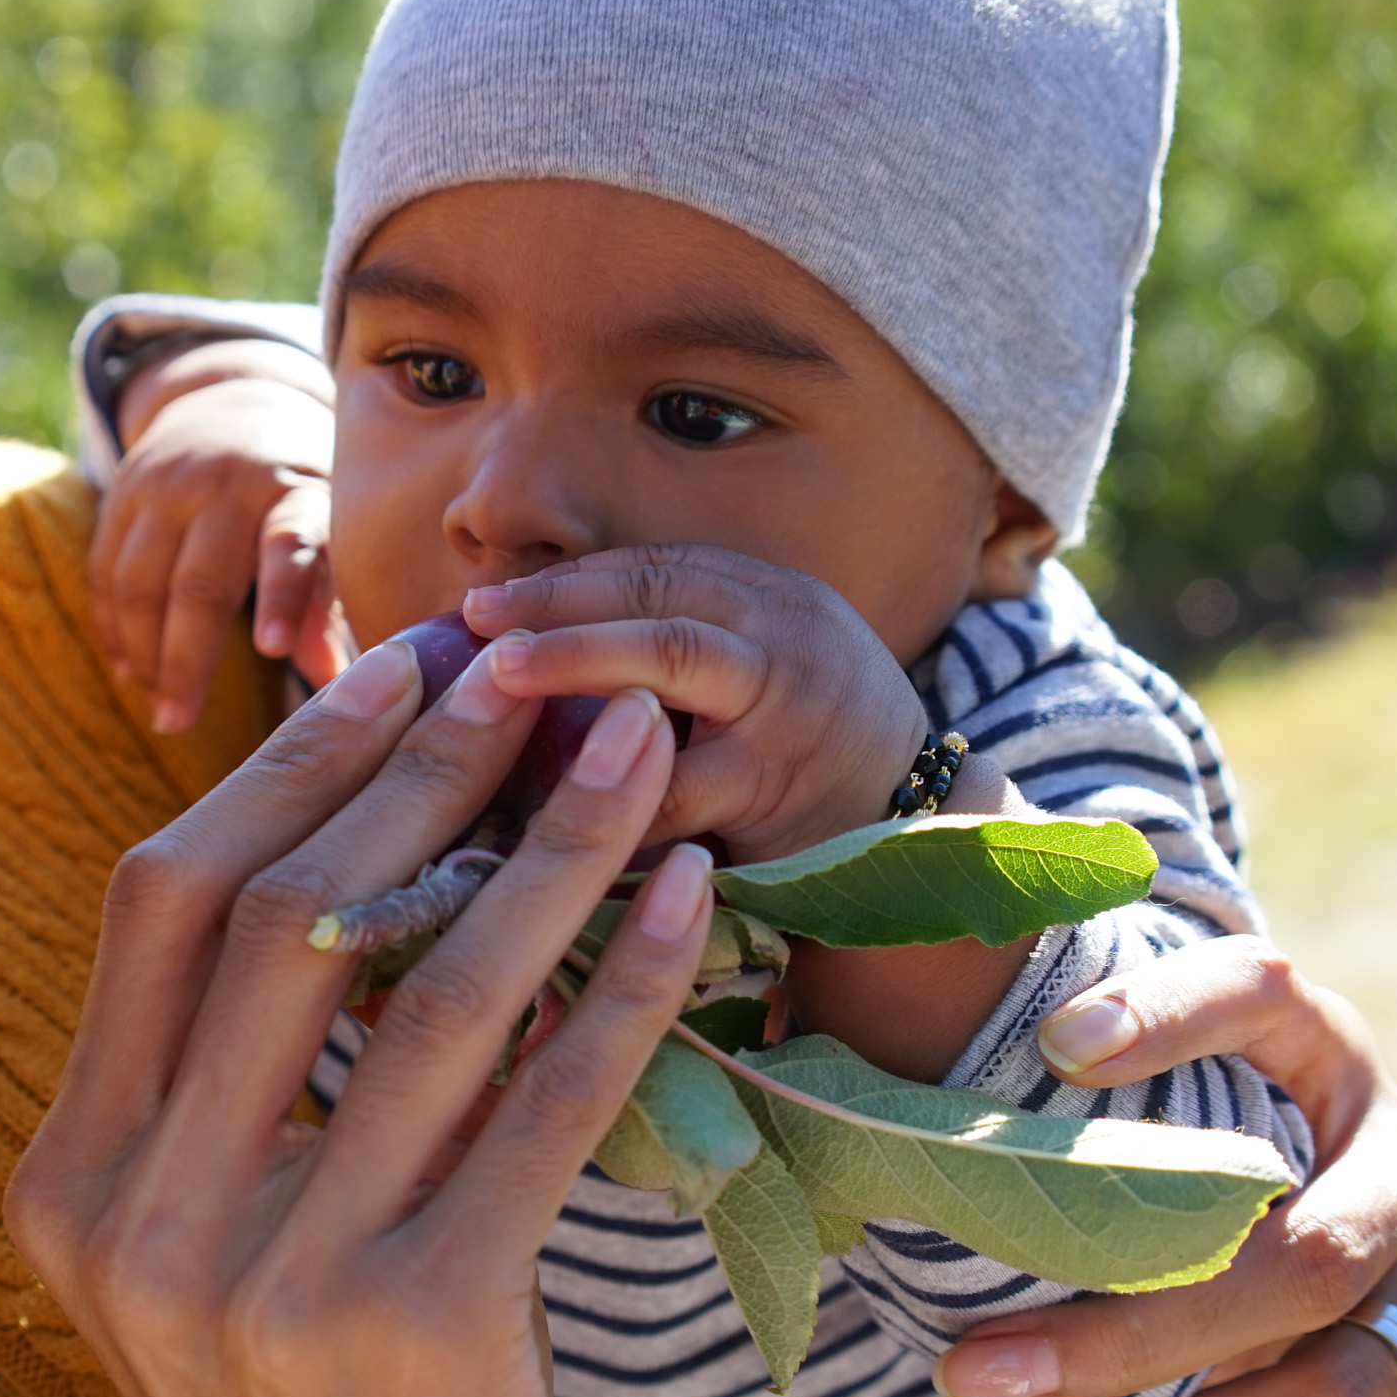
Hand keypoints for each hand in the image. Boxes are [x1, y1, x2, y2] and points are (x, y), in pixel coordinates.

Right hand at [8, 636, 714, 1396]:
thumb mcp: (227, 1272)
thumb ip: (237, 1099)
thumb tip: (357, 854)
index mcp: (69, 1187)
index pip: (158, 903)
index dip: (289, 768)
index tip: (400, 672)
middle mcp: (139, 1222)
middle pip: (275, 911)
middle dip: (417, 765)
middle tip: (528, 670)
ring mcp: (270, 1279)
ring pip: (422, 987)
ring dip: (545, 844)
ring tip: (633, 750)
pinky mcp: (422, 1328)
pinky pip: (543, 1100)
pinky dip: (628, 982)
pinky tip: (693, 901)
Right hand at [90, 338, 347, 736]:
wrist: (236, 400)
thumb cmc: (300, 491)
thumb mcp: (330, 532)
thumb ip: (326, 606)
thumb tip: (336, 687)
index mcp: (296, 492)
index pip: (290, 543)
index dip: (284, 597)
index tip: (275, 650)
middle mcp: (230, 482)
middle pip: (198, 582)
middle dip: (184, 661)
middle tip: (176, 722)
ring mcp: (168, 483)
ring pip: (139, 581)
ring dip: (142, 652)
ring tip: (156, 706)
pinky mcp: (122, 489)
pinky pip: (104, 568)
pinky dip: (111, 626)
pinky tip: (127, 669)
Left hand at [461, 544, 930, 862]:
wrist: (915, 825)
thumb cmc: (807, 746)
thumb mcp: (762, 666)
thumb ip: (679, 640)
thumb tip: (536, 628)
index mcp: (773, 598)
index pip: (656, 571)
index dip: (566, 582)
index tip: (486, 603)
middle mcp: (786, 638)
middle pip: (657, 608)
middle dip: (558, 616)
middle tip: (480, 635)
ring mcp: (785, 712)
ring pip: (667, 671)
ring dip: (573, 669)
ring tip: (499, 686)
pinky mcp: (775, 791)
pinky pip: (672, 792)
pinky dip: (605, 795)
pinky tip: (539, 801)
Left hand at [933, 936, 1396, 1396]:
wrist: (1331, 1197)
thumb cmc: (1204, 1119)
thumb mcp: (1162, 1055)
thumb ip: (1101, 1032)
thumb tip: (1039, 1027)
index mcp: (1340, 1050)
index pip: (1260, 997)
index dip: (1170, 1015)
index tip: (1056, 1048)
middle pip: (1300, 1268)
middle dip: (1127, 1336)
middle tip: (970, 1368)